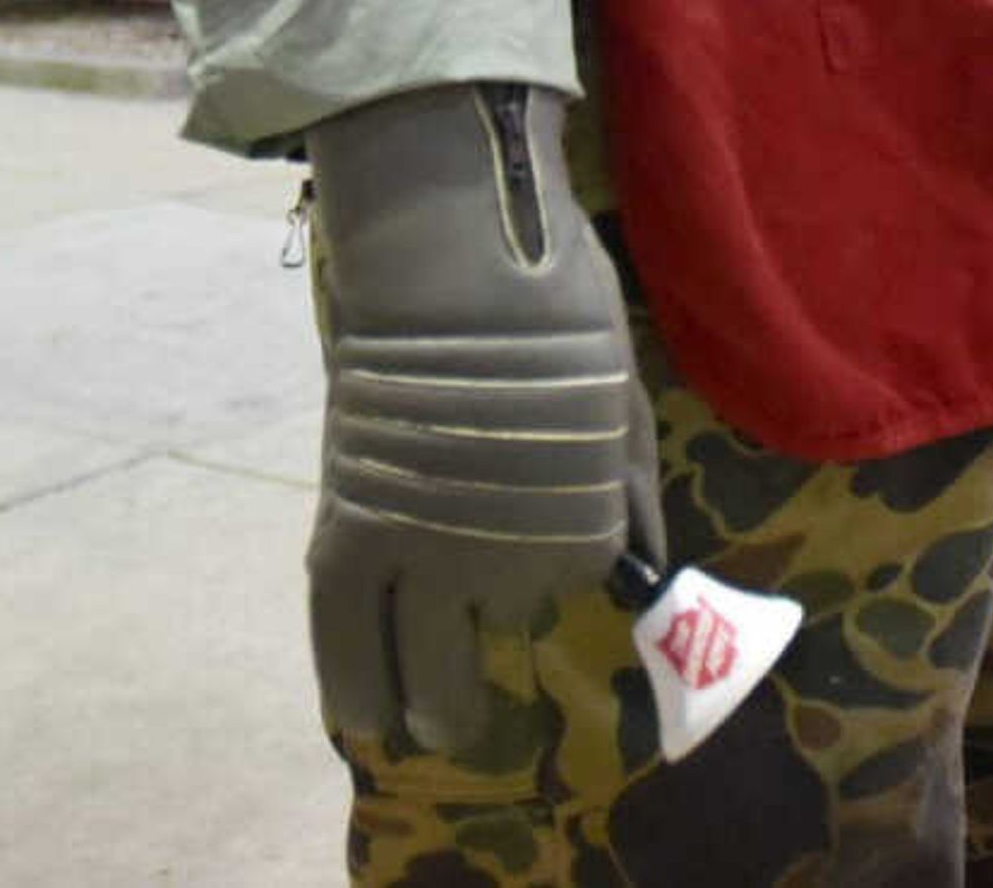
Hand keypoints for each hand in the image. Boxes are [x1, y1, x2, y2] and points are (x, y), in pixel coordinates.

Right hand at [303, 82, 661, 758]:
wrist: (456, 262)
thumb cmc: (557, 313)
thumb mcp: (620, 403)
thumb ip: (629, 492)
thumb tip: (650, 563)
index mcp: (582, 532)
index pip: (572, 583)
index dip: (557, 569)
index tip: (546, 554)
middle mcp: (501, 560)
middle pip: (491, 637)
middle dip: (478, 682)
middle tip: (467, 718)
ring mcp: (421, 546)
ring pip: (416, 651)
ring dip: (417, 699)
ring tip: (414, 730)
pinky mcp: (352, 521)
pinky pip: (341, 620)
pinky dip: (347, 673)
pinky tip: (355, 716)